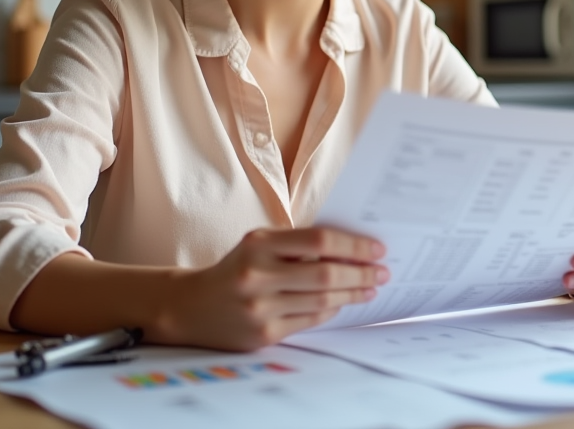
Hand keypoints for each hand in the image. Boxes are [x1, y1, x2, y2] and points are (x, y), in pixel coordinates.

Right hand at [159, 227, 387, 350]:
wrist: (191, 306)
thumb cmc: (236, 268)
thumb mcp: (258, 245)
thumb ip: (297, 244)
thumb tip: (350, 249)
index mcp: (259, 245)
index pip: (319, 241)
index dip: (354, 245)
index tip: (377, 249)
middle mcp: (259, 275)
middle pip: (327, 274)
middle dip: (362, 273)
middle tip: (382, 272)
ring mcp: (261, 307)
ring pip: (322, 299)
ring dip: (353, 294)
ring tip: (370, 288)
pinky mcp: (263, 334)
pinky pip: (310, 320)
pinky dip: (331, 309)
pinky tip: (342, 303)